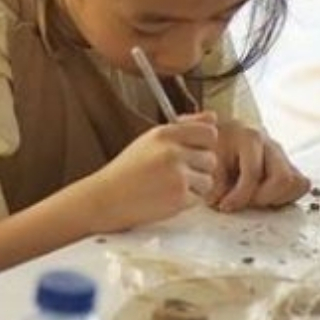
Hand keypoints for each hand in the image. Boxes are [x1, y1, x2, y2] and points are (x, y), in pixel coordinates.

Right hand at [76, 113, 217, 233]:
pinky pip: (198, 199)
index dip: (204, 145)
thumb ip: (184, 128)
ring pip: (208, 181)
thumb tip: (214, 117)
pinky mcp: (178, 198)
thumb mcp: (151, 140)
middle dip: (198, 169)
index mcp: (165, 133)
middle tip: (174, 174)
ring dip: (194, 187)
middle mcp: (172, 151)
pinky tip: (164, 198)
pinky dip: (185, 202)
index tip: (192, 152)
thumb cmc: (128, 169)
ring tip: (168, 187)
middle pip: (211, 159)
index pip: (209, 133)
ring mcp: (176, 175)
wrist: (106, 198)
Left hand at [206, 121, 310, 211]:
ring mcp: (284, 156)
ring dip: (277, 198)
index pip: (253, 173)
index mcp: (250, 138)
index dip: (239, 196)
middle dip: (263, 198)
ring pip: (297, 183)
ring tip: (255, 199)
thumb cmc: (217, 146)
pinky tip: (265, 197)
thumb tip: (217, 202)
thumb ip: (212, 182)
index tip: (224, 206)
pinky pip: (300, 186)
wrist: (225, 134)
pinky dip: (286, 197)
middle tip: (245, 203)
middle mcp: (272, 145)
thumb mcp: (209, 160)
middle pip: (283, 178)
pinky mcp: (289, 167)